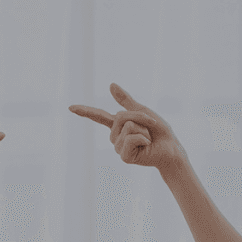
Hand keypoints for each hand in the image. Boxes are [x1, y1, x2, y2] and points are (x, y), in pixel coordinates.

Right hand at [69, 83, 187, 170]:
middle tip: (149, 128)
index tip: (70, 107)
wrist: (171, 148)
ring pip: (127, 126)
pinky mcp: (124, 157)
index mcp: (118, 125)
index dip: (84, 111)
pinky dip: (143, 138)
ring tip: (148, 138)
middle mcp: (115, 136)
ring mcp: (118, 147)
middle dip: (139, 118)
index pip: (98, 116)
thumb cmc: (158, 131)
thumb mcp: (141, 111)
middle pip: (121, 116)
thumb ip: (125, 100)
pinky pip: (131, 139)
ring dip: (144, 129)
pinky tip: (147, 145)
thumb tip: (110, 84)